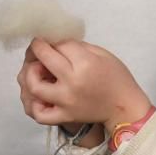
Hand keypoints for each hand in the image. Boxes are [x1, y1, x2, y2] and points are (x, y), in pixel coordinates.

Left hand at [17, 38, 151, 129]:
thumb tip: (56, 42)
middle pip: (43, 58)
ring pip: (34, 85)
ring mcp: (66, 101)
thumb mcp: (102, 54)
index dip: (52, 39)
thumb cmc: (117, 78)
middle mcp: (72, 81)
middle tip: (38, 48)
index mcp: (85, 63)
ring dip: (30, 74)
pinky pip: (40, 113)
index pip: (59, 44)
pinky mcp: (64, 116)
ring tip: (37, 71)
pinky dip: (34, 104)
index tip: (49, 38)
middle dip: (37, 48)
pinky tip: (38, 95)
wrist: (125, 107)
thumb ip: (78, 47)